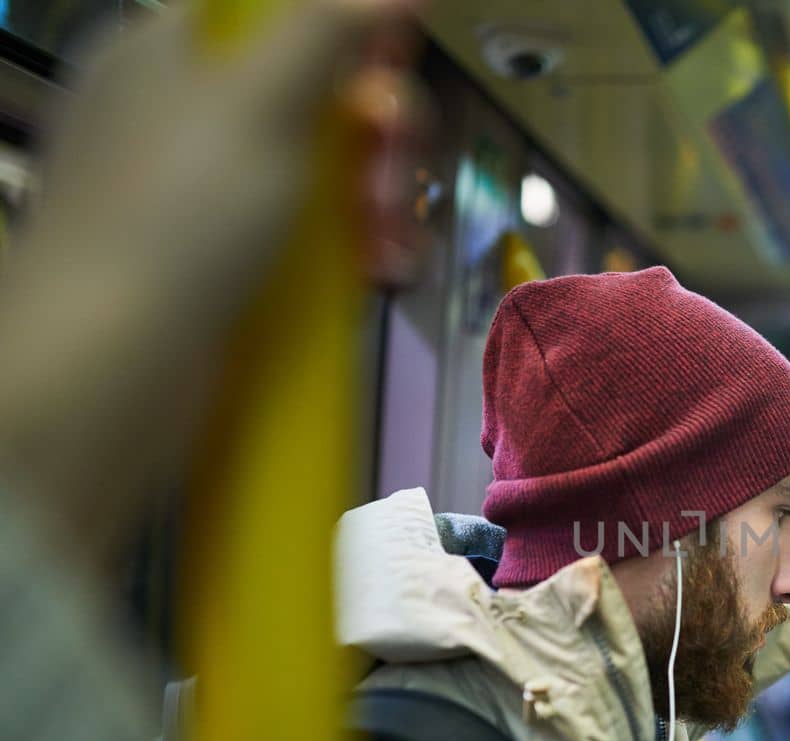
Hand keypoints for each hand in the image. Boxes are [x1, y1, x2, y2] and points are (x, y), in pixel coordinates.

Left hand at [0, 0, 424, 560]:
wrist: (109, 371)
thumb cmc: (178, 218)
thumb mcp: (259, 102)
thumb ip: (326, 30)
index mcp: (164, 52)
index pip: (266, 10)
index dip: (342, 27)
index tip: (391, 62)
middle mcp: (178, 114)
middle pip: (309, 88)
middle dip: (375, 127)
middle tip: (398, 166)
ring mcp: (200, 196)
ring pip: (319, 167)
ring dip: (377, 196)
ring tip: (392, 242)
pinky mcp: (221, 266)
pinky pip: (306, 234)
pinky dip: (352, 247)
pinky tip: (382, 270)